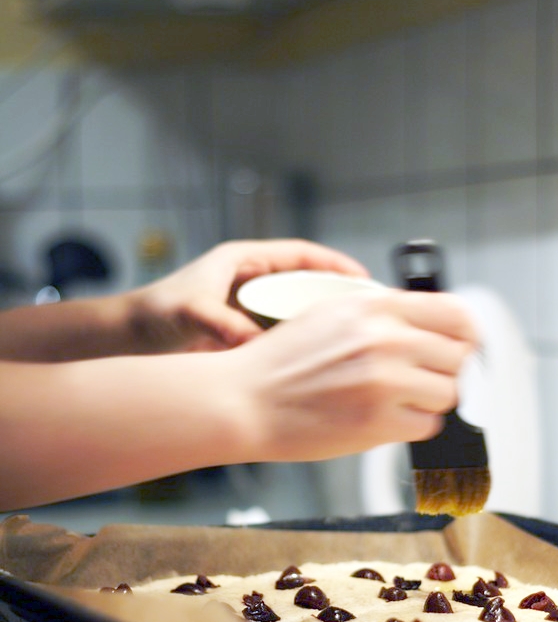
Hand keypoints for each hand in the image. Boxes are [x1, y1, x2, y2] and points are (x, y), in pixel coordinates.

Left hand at [129, 238, 368, 352]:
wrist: (126, 341)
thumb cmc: (154, 315)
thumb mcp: (190, 313)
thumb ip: (222, 325)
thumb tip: (255, 344)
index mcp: (243, 261)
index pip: (302, 256)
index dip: (335, 265)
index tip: (363, 280)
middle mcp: (249, 282)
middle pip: (305, 286)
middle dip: (336, 298)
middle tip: (367, 317)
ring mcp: (247, 310)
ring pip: (294, 314)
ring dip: (318, 327)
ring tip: (350, 343)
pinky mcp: (242, 336)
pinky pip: (279, 339)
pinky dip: (297, 349)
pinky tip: (315, 365)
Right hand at [231, 288, 477, 460]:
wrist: (244, 401)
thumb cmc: (279, 363)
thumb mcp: (330, 314)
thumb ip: (380, 314)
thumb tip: (426, 326)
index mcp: (375, 308)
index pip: (455, 313)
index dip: (466, 334)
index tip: (463, 347)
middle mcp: (385, 340)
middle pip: (459, 357)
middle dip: (445, 371)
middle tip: (422, 381)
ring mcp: (384, 383)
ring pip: (448, 394)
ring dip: (428, 401)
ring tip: (396, 403)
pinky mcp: (378, 423)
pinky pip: (427, 426)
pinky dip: (411, 426)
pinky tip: (383, 421)